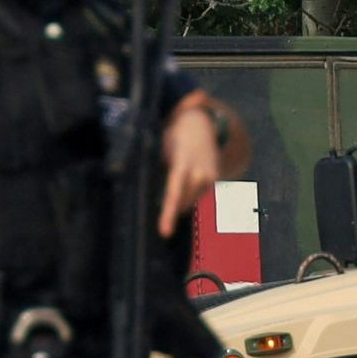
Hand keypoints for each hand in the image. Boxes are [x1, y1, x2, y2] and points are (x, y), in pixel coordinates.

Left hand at [158, 93, 228, 237]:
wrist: (201, 125)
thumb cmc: (174, 138)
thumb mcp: (160, 150)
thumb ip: (155, 171)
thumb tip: (141, 195)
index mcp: (182, 164)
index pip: (173, 193)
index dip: (168, 214)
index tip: (165, 233)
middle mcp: (201, 173)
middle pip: (183, 203)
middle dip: (170, 209)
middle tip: (160, 209)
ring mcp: (210, 178)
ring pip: (190, 202)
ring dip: (180, 200)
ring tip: (175, 179)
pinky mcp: (215, 182)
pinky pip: (197, 196)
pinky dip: (188, 195)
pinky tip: (185, 182)